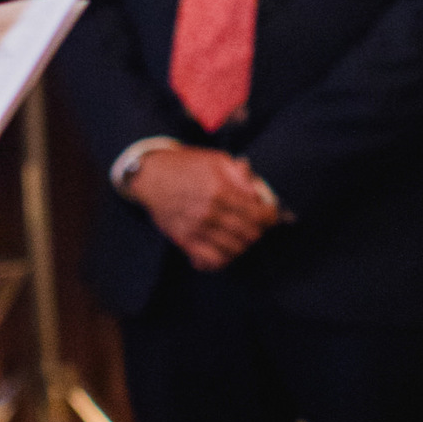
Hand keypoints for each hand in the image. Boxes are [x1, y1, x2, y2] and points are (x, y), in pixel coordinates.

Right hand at [126, 146, 277, 271]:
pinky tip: (225, 249)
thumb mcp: (217, 160)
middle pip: (249, 235)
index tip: (271, 215)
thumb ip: (241, 176)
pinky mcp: (184, 241)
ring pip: (233, 250)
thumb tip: (258, 194)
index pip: (257, 214)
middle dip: (259, 231)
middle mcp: (209, 213)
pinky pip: (210, 261)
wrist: (151, 176)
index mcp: (220, 190)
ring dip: (243, 245)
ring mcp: (196, 229)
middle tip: (258, 225)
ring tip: (243, 236)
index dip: (270, 217)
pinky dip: (222, 259)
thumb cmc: (186, 165)